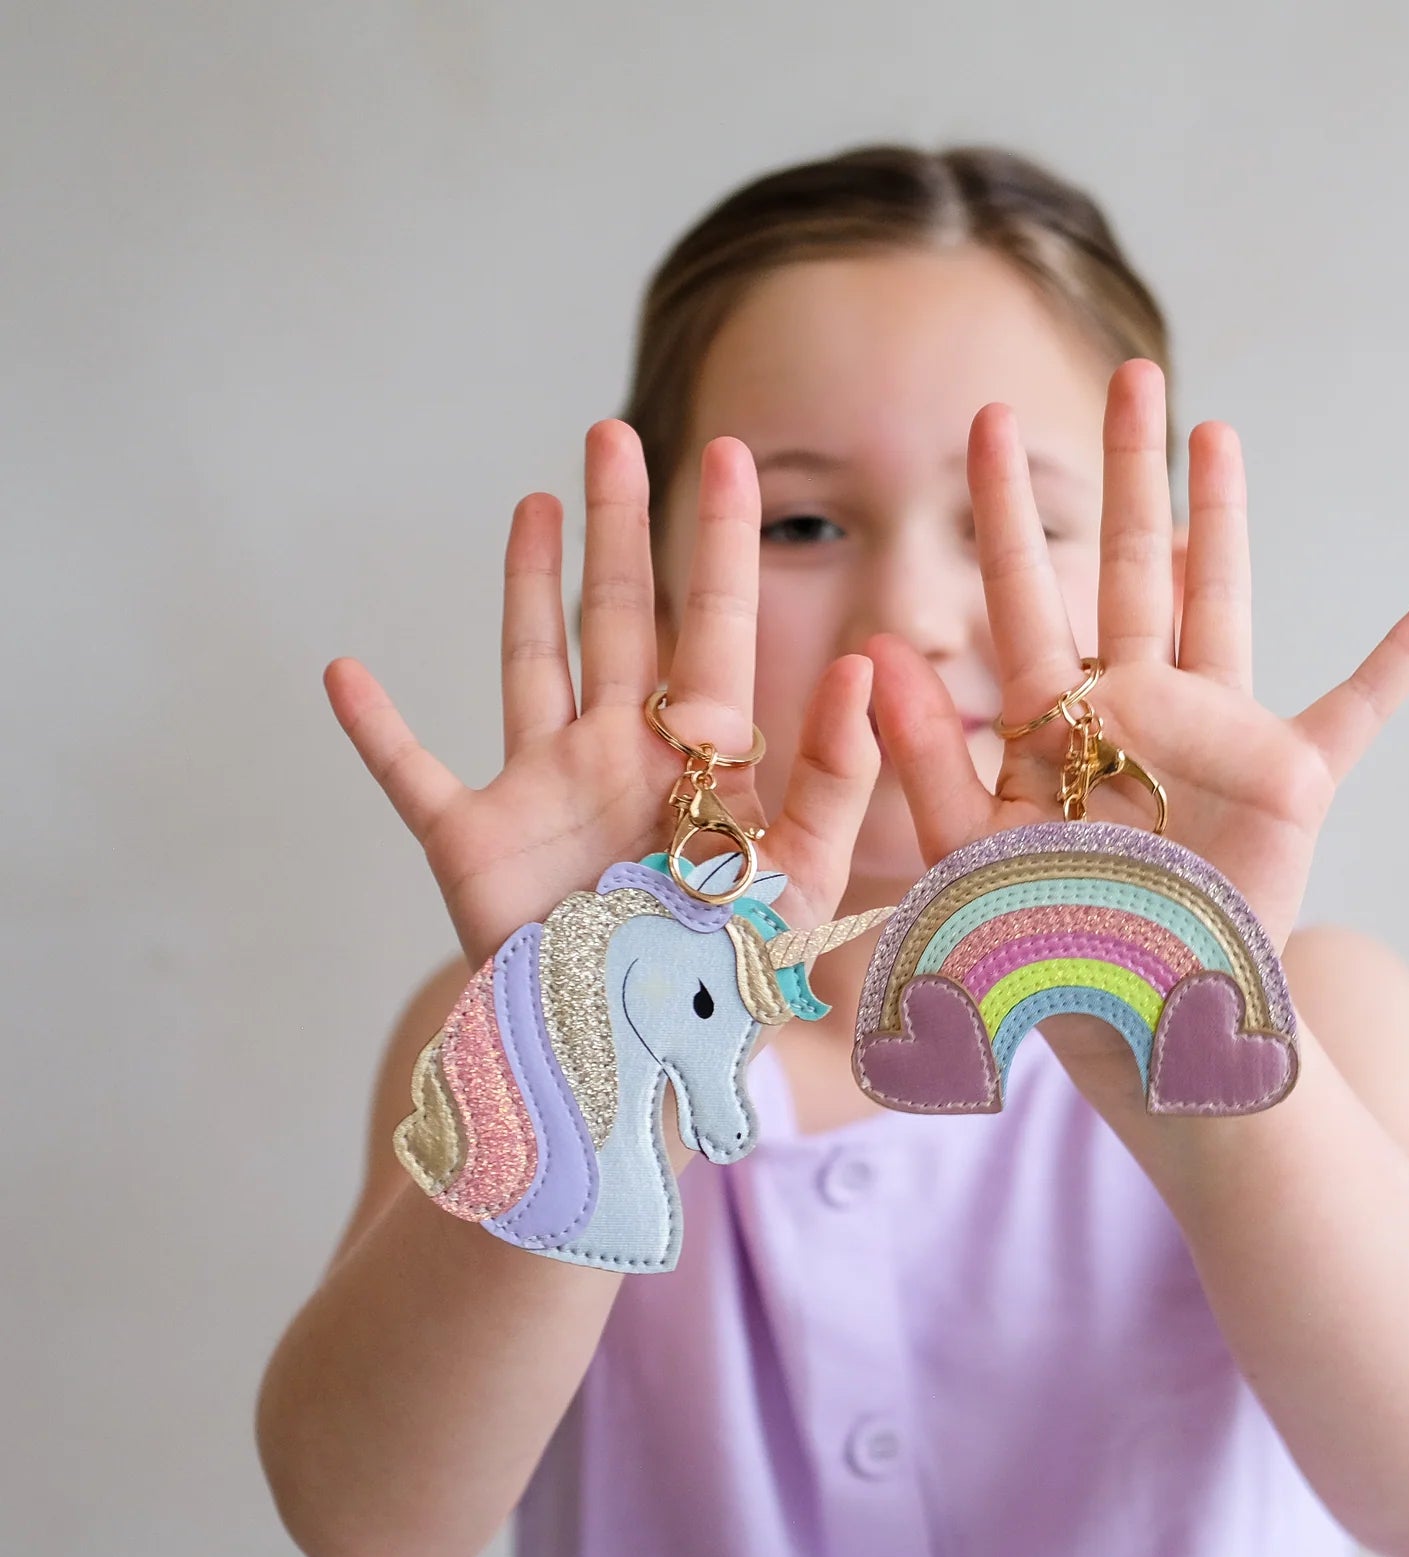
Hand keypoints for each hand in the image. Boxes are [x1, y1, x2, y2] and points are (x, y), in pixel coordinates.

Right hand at [324, 424, 879, 968]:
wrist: (633, 1070)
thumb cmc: (722, 989)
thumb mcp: (797, 886)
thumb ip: (833, 781)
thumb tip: (863, 663)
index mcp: (702, 763)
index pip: (718, 630)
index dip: (722, 543)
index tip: (731, 454)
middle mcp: (624, 757)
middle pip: (623, 618)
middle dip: (622, 527)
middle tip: (617, 432)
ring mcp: (544, 791)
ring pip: (533, 661)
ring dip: (527, 584)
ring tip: (535, 499)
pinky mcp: (472, 844)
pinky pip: (412, 774)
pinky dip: (376, 730)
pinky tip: (342, 672)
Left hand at [866, 357, 1408, 964]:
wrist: (1141, 1028)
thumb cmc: (1046, 956)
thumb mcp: (963, 860)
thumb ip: (921, 758)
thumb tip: (873, 648)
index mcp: (1054, 725)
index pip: (1024, 594)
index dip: (1009, 511)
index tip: (989, 421)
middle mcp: (1135, 711)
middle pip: (1126, 567)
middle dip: (1124, 474)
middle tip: (1129, 375)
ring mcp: (1216, 738)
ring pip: (1220, 602)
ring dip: (1223, 522)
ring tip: (1220, 433)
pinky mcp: (1291, 785)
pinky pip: (1354, 713)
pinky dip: (1398, 665)